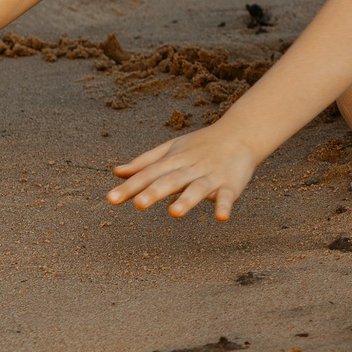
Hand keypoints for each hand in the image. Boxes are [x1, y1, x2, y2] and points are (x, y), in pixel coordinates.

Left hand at [107, 121, 263, 220]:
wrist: (240, 134)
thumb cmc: (200, 145)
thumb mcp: (171, 150)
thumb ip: (144, 163)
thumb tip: (116, 172)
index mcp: (173, 161)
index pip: (148, 174)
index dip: (130, 187)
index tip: (111, 199)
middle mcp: (190, 168)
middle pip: (170, 180)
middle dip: (155, 192)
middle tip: (138, 204)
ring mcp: (210, 176)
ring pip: (197, 188)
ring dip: (187, 200)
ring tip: (174, 213)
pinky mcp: (231, 184)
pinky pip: (227, 196)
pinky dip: (224, 205)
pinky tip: (221, 217)